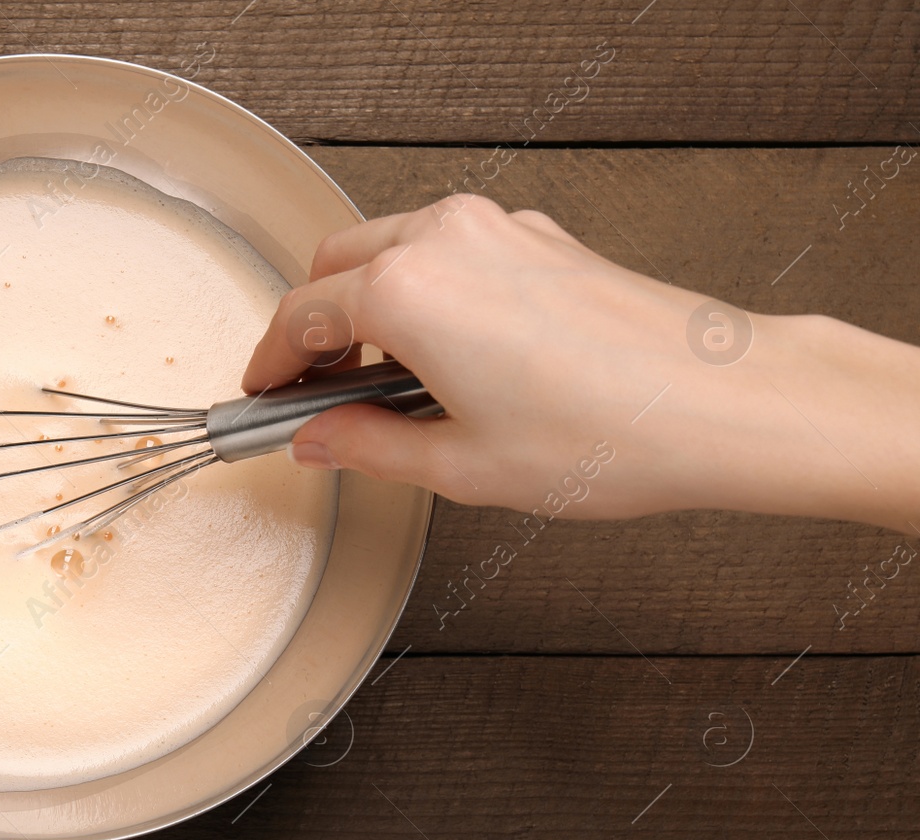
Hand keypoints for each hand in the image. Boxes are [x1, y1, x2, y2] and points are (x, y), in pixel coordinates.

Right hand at [247, 194, 919, 531]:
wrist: (721, 402)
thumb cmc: (608, 433)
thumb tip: (320, 441)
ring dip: (364, 305)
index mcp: (405, 291)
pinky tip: (441, 358)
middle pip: (334, 267)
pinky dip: (420, 292)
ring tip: (379, 384)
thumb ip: (367, 446)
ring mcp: (495, 229)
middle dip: (311, 327)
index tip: (263, 395)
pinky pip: (446, 251)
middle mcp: (443, 240)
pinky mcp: (537, 236)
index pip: (299, 316)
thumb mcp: (460, 465)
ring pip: (388, 250)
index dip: (269, 363)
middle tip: (312, 394)